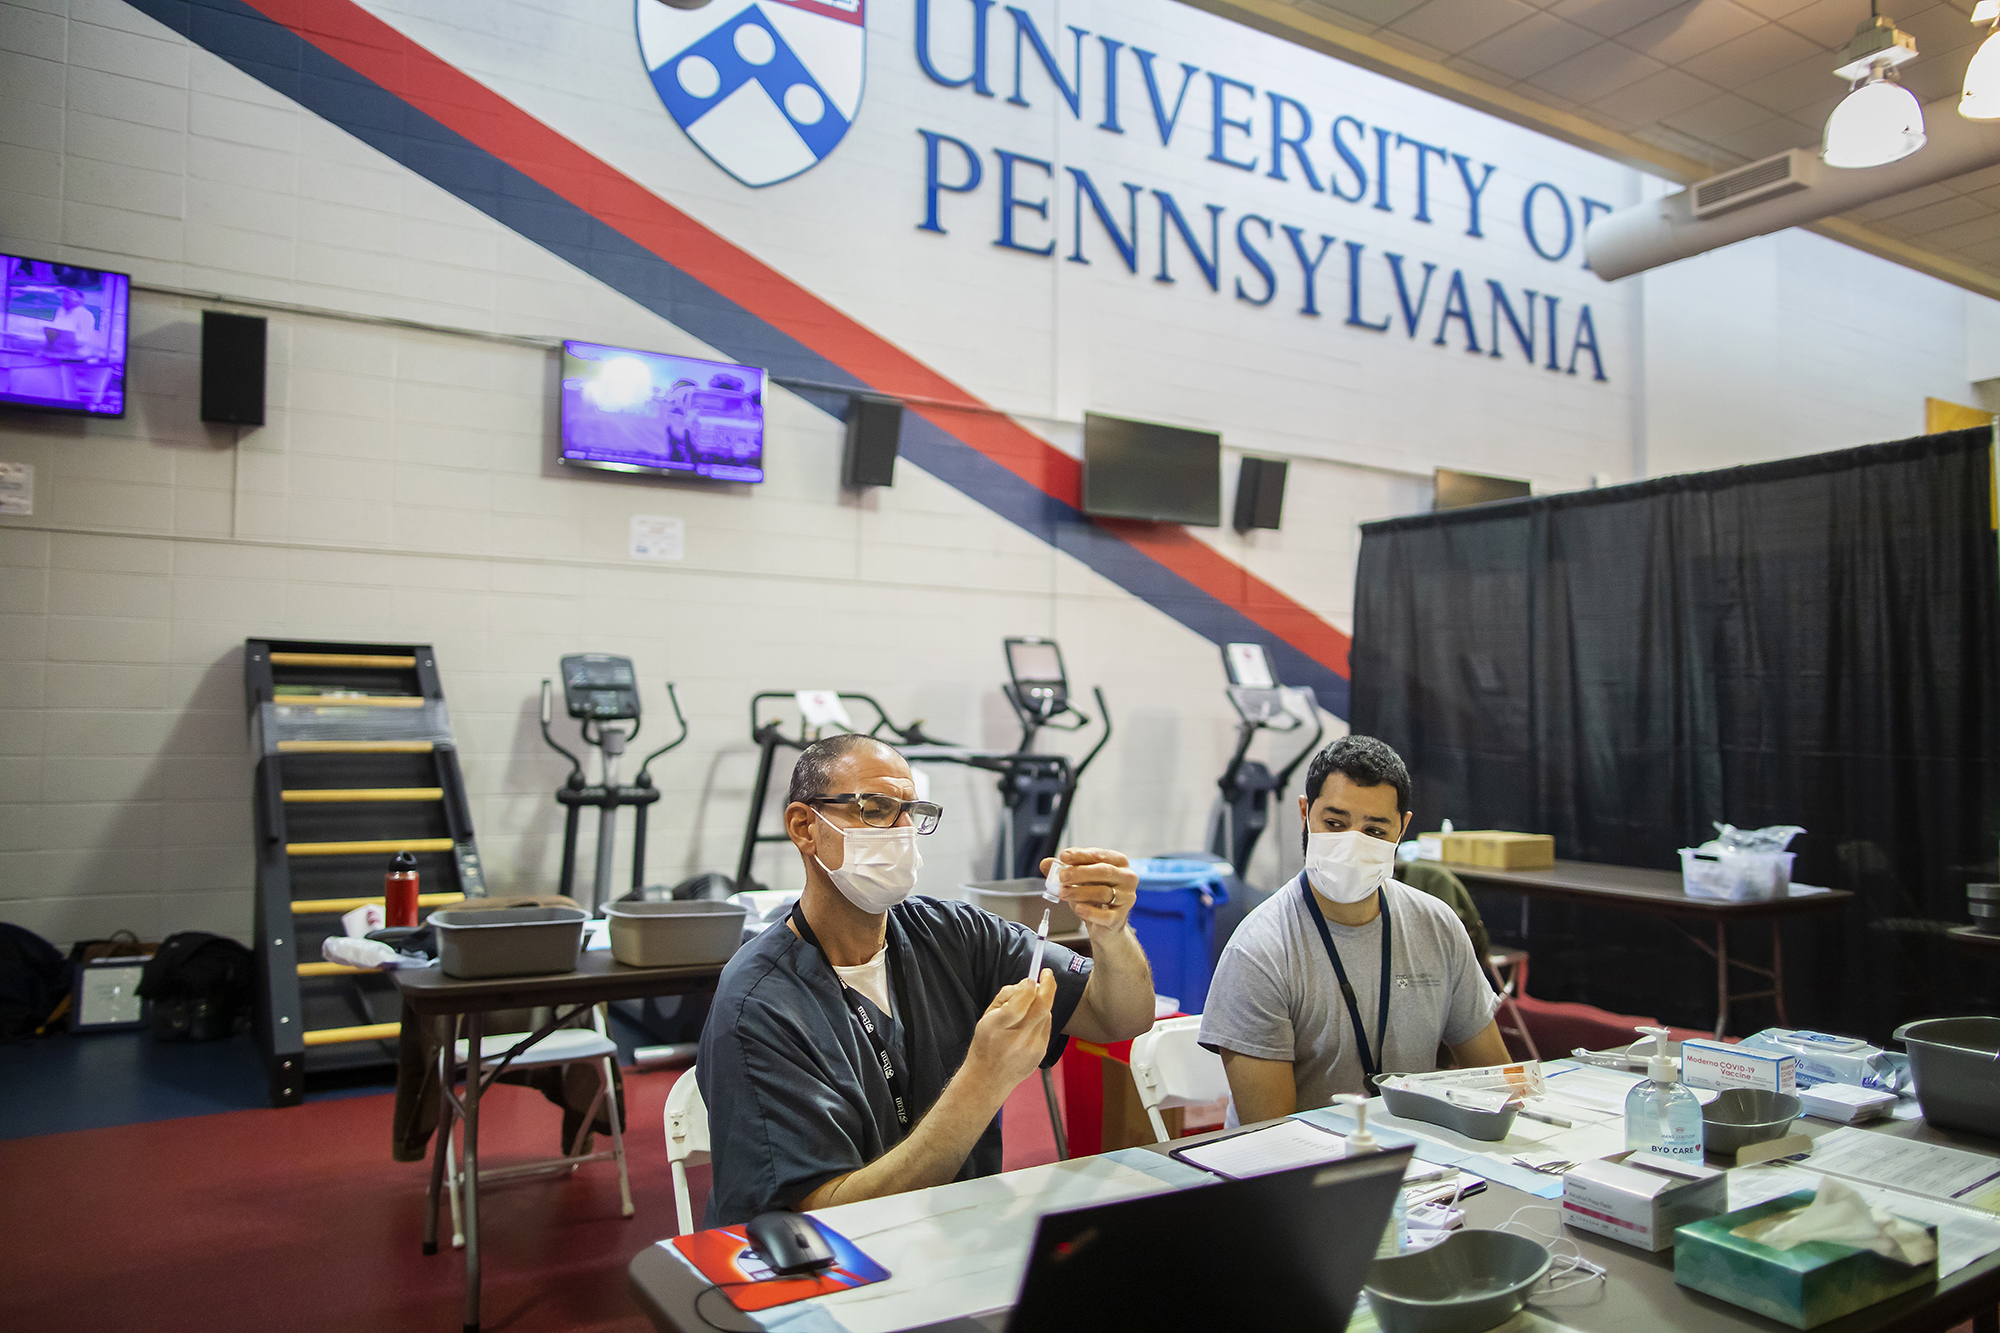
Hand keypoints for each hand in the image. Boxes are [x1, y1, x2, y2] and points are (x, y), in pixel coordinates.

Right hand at [964, 970, 1056, 1095]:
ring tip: (1031, 1002)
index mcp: (998, 1026)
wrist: (989, 1078)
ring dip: (1043, 1002)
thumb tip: (1026, 983)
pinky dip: (1043, 1017)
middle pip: (1042, 1006)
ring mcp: (1032, 1046)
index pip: (1021, 1001)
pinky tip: (1031, 1021)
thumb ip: (1006, 998)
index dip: (1028, 986)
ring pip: (1046, 1014)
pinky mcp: (1041, 1052)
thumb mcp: (986, 1017)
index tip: (1031, 977)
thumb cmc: (985, 1044)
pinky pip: (1047, 1026)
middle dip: (1048, 985)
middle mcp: (1018, 1037)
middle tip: (1048, 974)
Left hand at [1040, 847, 1137, 936]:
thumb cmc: (1093, 897)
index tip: (1063, 857)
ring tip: (1063, 893)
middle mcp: (1127, 878)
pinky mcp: (1120, 918)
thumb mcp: (1078, 880)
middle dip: (1080, 872)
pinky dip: (1089, 912)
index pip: (1100, 855)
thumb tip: (1045, 863)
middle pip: (1104, 871)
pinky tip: (1078, 909)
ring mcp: (1126, 898)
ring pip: (1103, 892)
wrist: (1104, 924)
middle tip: (1061, 876)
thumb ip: (1063, 870)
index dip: (1081, 855)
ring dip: (1079, 892)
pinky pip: (1105, 915)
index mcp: (1118, 862)